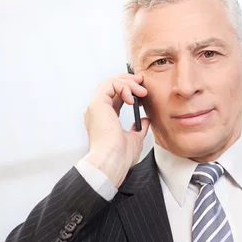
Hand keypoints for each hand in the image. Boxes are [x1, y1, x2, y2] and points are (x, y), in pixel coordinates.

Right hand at [83, 73, 149, 187]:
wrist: (112, 161)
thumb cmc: (120, 156)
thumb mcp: (134, 139)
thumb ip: (138, 128)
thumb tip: (145, 121)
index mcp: (104, 119)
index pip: (115, 98)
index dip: (128, 91)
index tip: (142, 92)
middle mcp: (97, 111)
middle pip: (110, 86)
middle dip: (127, 81)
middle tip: (142, 82)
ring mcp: (96, 106)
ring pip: (110, 82)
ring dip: (128, 83)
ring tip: (141, 91)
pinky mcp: (98, 103)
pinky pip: (110, 85)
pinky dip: (123, 86)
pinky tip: (133, 98)